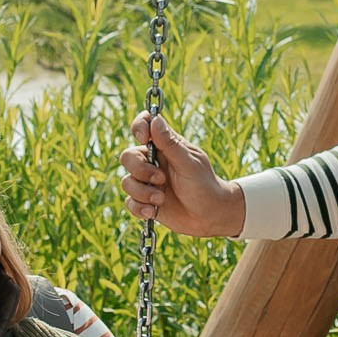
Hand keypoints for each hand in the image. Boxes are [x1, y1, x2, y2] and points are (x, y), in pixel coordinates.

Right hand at [120, 109, 245, 237]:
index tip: (144, 139)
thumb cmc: (204, 185)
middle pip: (128, 157)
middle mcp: (152, 161)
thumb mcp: (189, 163)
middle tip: (161, 179)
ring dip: (143, 192)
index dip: (139, 127)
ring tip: (161, 199)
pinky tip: (153, 211)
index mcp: (164, 146)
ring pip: (127, 182)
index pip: (145, 125)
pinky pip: (129, 202)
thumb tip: (156, 120)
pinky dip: (139, 207)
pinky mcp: (144, 201)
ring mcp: (147, 182)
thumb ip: (170, 144)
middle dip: (141, 170)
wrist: (210, 216)